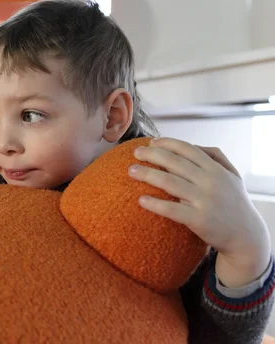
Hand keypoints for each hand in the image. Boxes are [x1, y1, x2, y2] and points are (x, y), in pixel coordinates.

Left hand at [129, 137, 271, 287]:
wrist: (246, 234)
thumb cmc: (233, 201)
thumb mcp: (231, 175)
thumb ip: (215, 156)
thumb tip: (191, 144)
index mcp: (215, 169)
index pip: (188, 149)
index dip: (167, 143)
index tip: (151, 142)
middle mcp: (210, 182)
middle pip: (175, 163)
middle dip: (152, 155)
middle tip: (135, 153)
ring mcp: (204, 201)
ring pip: (170, 183)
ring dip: (147, 175)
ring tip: (130, 170)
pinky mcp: (199, 220)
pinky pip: (172, 210)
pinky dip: (155, 204)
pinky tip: (141, 200)